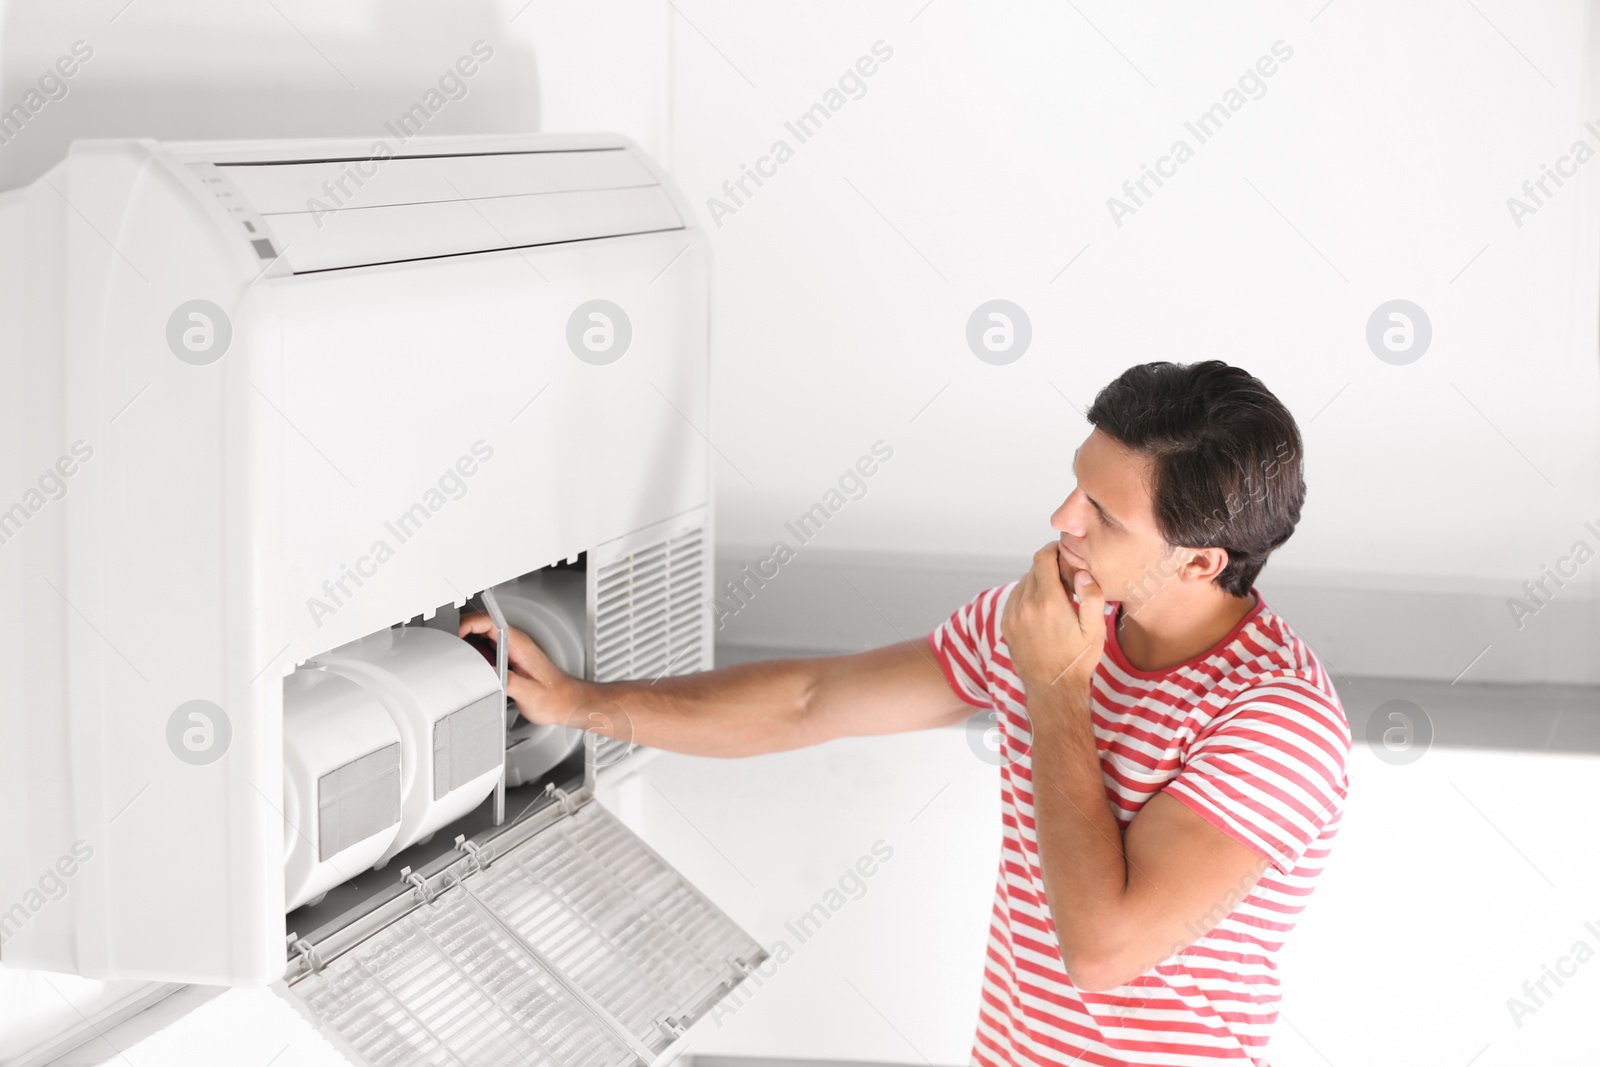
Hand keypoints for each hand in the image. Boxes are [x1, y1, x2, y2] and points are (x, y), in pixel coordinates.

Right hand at [459, 612, 582, 725]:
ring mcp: (512, 650)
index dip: (470, 623)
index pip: (490, 621)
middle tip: (449, 649)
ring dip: (468, 645)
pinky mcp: (509, 659)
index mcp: (520, 644)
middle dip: (462, 633)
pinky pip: (487, 650)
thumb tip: (483, 674)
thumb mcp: (528, 693)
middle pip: (482, 626)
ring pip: (482, 638)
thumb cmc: (554, 698)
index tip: (455, 633)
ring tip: (457, 659)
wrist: (567, 703)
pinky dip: (475, 655)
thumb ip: (506, 681)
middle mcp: (515, 643)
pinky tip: (471, 669)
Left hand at [1001, 541, 1107, 692]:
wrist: (1052, 688)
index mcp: (1048, 601)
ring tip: (1056, 594)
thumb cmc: (1077, 659)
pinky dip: (1027, 595)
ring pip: (1023, 582)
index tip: (1063, 552)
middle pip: (1033, 568)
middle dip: (1049, 566)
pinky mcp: (1006, 624)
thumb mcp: (1094, 629)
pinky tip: (1042, 608)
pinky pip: (1015, 597)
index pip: (1042, 558)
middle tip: (1066, 576)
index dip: (1053, 549)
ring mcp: (1012, 614)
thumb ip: (1091, 597)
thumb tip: (1082, 572)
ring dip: (1038, 581)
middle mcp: (1025, 604)